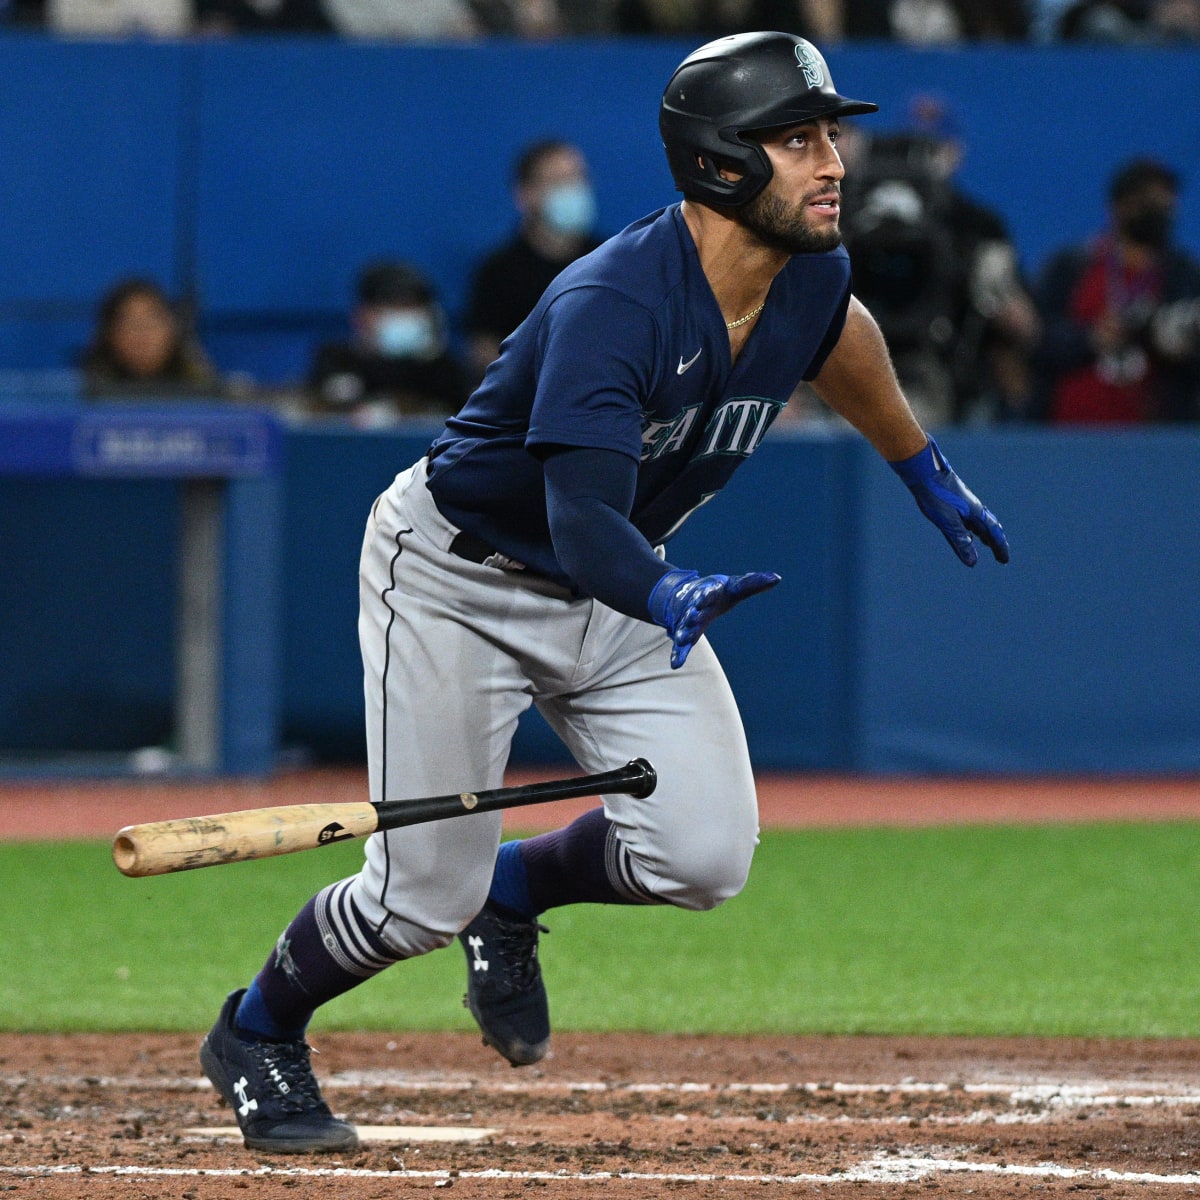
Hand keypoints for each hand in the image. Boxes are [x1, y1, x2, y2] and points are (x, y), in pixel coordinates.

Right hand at [649, 569, 780, 668]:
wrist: (685, 595)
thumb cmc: (716, 592)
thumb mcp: (734, 587)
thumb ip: (753, 584)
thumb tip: (777, 578)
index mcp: (708, 592)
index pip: (707, 592)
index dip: (706, 594)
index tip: (705, 597)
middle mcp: (694, 606)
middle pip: (693, 610)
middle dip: (693, 613)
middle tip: (692, 616)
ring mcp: (687, 620)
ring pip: (685, 627)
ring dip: (684, 632)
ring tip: (682, 638)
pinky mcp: (684, 634)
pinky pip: (680, 646)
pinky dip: (678, 654)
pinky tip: (676, 664)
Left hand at [888, 438, 1008, 566]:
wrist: (924, 470)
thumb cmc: (936, 495)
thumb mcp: (948, 522)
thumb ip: (960, 541)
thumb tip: (972, 562)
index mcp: (976, 512)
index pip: (993, 533)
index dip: (1000, 547)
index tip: (1004, 560)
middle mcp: (973, 507)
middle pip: (988, 527)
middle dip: (994, 542)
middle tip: (1000, 555)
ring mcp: (963, 503)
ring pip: (978, 522)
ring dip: (983, 533)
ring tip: (986, 542)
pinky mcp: (953, 500)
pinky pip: (967, 517)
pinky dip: (970, 526)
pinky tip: (964, 527)